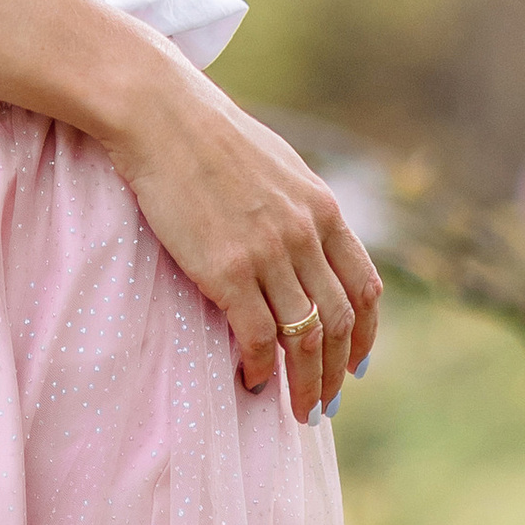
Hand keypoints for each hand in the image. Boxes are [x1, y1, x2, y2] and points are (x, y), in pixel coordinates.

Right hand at [102, 50, 381, 420]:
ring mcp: (268, 254)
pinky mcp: (226, 270)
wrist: (159, 112)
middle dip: (336, 371)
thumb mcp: (275, 164)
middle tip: (325, 405)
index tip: (356, 364)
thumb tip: (303, 242)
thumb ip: (297, 207)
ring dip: (306, 383)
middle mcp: (305, 234)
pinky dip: (261, 367)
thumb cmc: (206, 133)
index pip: (365, 287)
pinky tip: (252, 382)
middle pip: (340, 322)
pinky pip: (257, 336)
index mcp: (322, 208)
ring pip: (305, 337)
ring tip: (299, 412)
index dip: (365, 334)